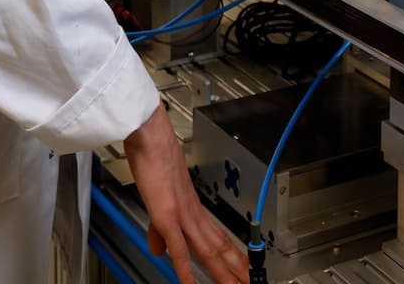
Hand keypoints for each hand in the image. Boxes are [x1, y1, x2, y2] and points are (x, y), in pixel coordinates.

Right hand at [125, 104, 248, 283]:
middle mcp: (192, 213)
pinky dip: (186, 271)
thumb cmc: (153, 156)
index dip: (231, 255)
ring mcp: (182, 215)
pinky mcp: (167, 217)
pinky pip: (179, 250)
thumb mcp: (156, 198)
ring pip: (208, 251)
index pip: (217, 237)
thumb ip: (158, 227)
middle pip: (220, 247)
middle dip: (237, 268)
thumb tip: (159, 248)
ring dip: (224, 273)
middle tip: (253, 282)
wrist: (150, 135)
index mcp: (192, 208)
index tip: (244, 268)